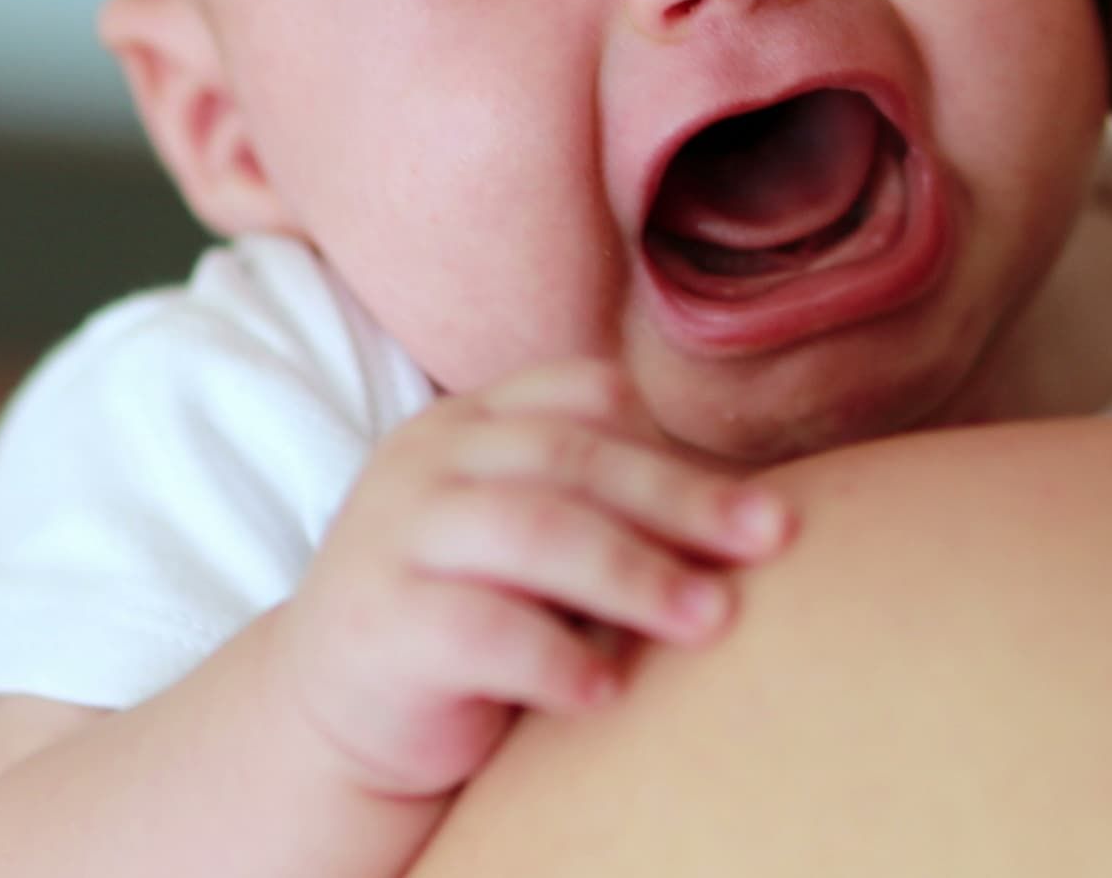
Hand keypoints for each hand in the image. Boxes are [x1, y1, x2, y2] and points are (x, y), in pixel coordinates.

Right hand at [271, 360, 793, 798]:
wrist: (340, 715)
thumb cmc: (472, 618)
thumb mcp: (531, 543)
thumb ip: (605, 511)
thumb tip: (763, 520)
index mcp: (469, 425)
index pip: (577, 395)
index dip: (670, 442)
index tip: (754, 507)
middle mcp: (425, 463)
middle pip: (568, 456)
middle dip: (679, 499)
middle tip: (771, 541)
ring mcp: (393, 537)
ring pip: (528, 528)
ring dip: (632, 572)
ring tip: (712, 620)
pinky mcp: (380, 625)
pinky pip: (476, 629)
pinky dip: (554, 657)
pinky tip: (610, 692)